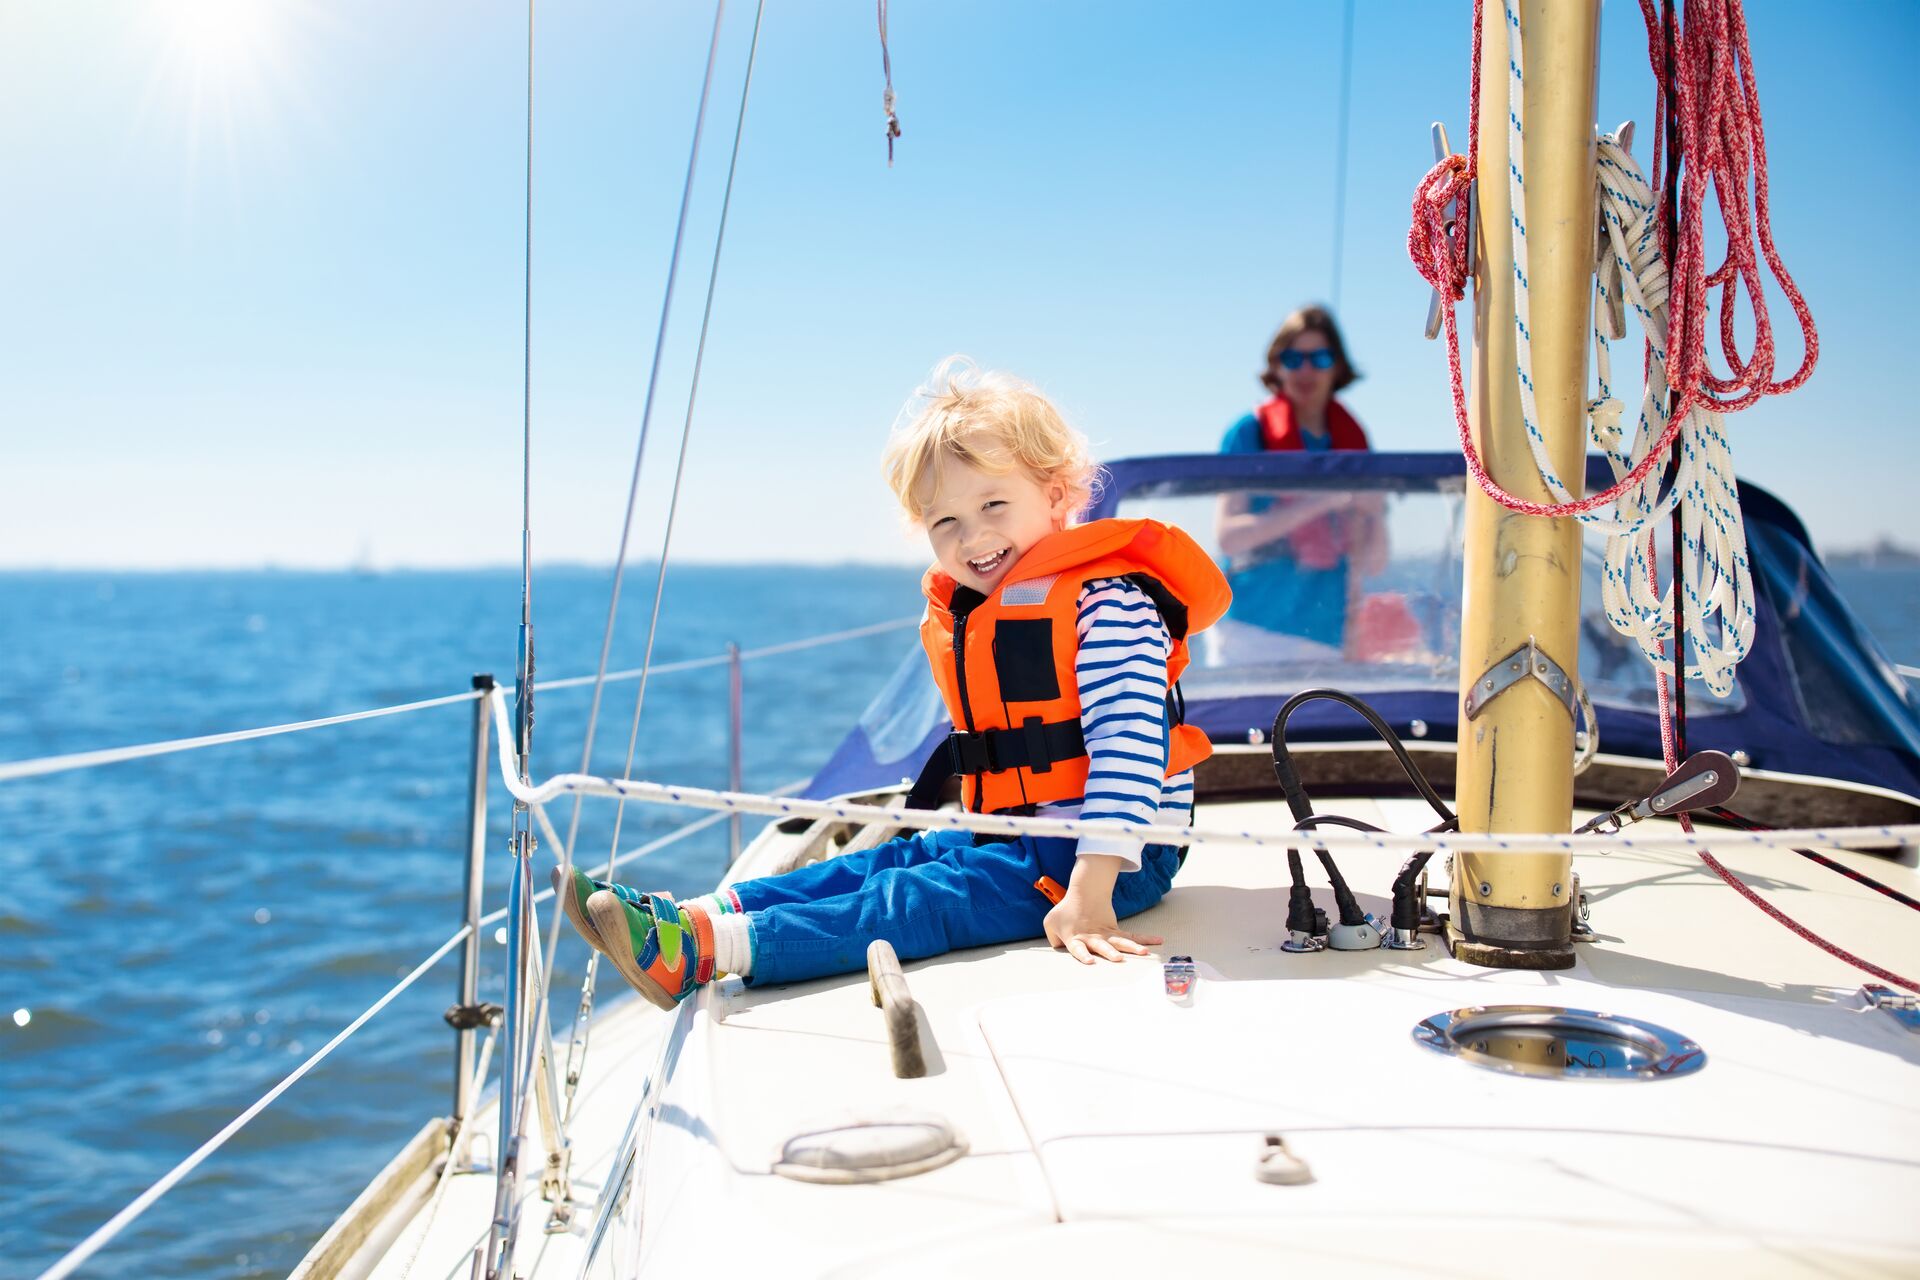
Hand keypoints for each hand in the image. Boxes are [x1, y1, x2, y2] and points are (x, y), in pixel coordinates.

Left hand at [1043, 894, 1163, 964]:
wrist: (1084, 893)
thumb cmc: (1065, 910)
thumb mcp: (1051, 923)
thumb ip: (1052, 939)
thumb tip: (1059, 950)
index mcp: (1075, 938)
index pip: (1078, 949)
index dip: (1084, 955)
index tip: (1091, 962)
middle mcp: (1092, 937)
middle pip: (1102, 946)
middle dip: (1110, 952)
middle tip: (1118, 959)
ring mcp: (1105, 934)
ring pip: (1121, 941)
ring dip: (1133, 948)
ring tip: (1144, 954)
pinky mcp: (1115, 930)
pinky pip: (1132, 936)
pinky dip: (1145, 939)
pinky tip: (1158, 942)